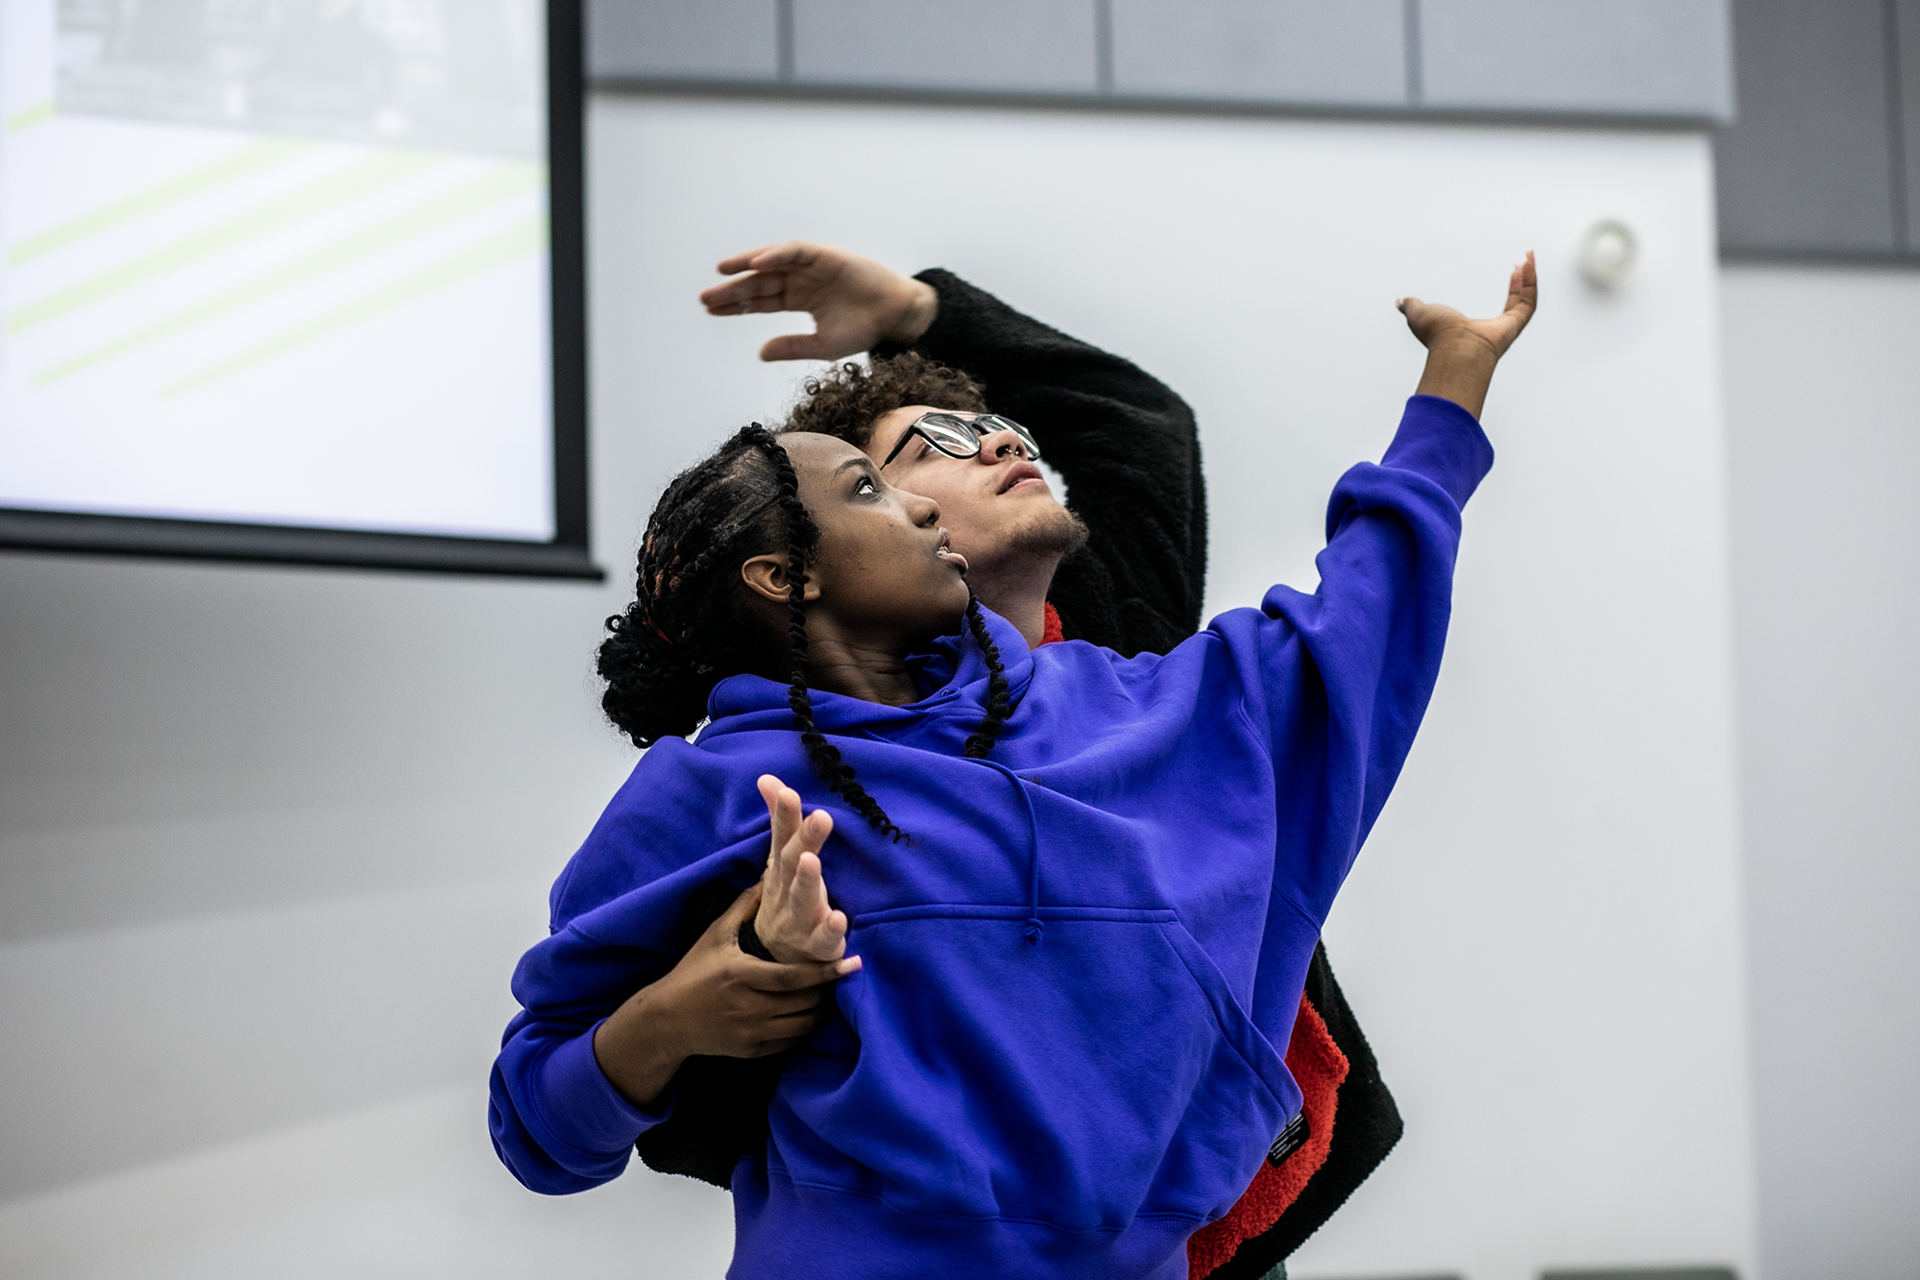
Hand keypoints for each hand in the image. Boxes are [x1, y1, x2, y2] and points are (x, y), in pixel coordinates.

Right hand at [592, 882, 858, 1107]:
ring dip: (822, 1010)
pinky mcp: (752, 1051)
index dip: (826, 972)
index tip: (853, 962)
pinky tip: (813, 1013)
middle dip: (828, 990)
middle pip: (803, 1003)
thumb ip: (744, 907)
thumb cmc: (693, 971)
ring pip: (802, 1026)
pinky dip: (807, 1029)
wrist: (667, 1020)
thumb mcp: (715, 935)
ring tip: (833, 993)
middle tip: (845, 974)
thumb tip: (769, 875)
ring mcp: (750, 1033)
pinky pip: (791, 1042)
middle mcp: (747, 1007)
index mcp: (740, 975)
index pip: (793, 978)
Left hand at [698, 241, 938, 361]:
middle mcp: (802, 280)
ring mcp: (812, 266)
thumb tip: (760, 353)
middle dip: (733, 289)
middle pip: (760, 282)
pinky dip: (776, 255)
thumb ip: (792, 347)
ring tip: (722, 272)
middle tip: (705, 297)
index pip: (760, 300)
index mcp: (800, 300)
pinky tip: (756, 263)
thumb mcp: (823, 345)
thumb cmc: (865, 329)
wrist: (896, 315)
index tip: (711, 310)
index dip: (736, 305)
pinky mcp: (826, 255)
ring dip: (746, 265)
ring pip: (772, 262)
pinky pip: (795, 251)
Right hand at [753, 774, 850, 963]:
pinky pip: (823, 939)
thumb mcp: (780, 858)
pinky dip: (831, 930)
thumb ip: (780, 820)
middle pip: (792, 862)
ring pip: (802, 899)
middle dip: (804, 839)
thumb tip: (767, 778)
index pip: (782, 836)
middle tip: (820, 816)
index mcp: (782, 867)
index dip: (784, 814)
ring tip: (812, 860)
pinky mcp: (816, 946)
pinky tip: (840, 918)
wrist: (774, 957)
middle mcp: (787, 889)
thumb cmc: (785, 897)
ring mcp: (799, 919)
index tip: (788, 791)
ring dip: (807, 880)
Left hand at [1397, 252, 1537, 418]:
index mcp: (1472, 327)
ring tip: (1530, 257)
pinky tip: (1528, 264)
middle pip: (1515, 301)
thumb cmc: (1438, 336)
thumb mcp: (1419, 313)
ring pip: (1525, 299)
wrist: (1453, 348)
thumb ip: (1411, 305)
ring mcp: (1506, 327)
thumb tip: (1400, 302)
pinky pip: (1528, 300)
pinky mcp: (1514, 324)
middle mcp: (1492, 328)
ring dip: (1528, 278)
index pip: (1493, 305)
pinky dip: (1530, 282)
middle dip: (1521, 281)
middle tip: (1524, 263)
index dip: (1503, 288)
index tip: (1509, 271)